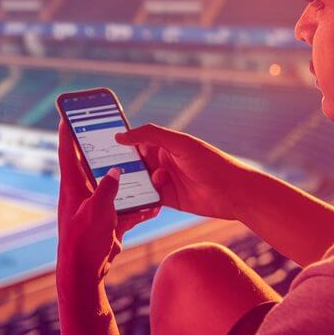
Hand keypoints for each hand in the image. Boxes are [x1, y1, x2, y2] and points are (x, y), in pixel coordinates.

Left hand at [57, 120, 158, 290]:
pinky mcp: (109, 222)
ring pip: (116, 187)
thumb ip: (108, 189)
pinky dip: (139, 206)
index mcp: (73, 186)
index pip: (67, 152)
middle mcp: (83, 193)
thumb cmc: (83, 240)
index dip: (67, 132)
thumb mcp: (97, 211)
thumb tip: (117, 169)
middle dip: (106, 151)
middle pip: (95, 165)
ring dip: (130, 180)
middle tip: (117, 133)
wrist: (85, 272)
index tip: (67, 115)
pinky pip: (126, 208)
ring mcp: (97, 207)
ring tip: (146, 167)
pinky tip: (155, 202)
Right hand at [114, 123, 257, 220]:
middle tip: (99, 167)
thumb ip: (150, 135)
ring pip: (139, 180)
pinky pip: (147, 198)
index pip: (137, 141)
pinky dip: (139, 198)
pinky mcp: (168, 199)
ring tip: (112, 184)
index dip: (121, 142)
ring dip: (129, 182)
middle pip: (135, 162)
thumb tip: (121, 135)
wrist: (234, 193)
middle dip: (121, 164)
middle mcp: (164, 161)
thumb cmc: (211, 162)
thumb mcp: (179, 144)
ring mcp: (165, 181)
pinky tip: (129, 199)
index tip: (100, 144)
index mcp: (166, 144)